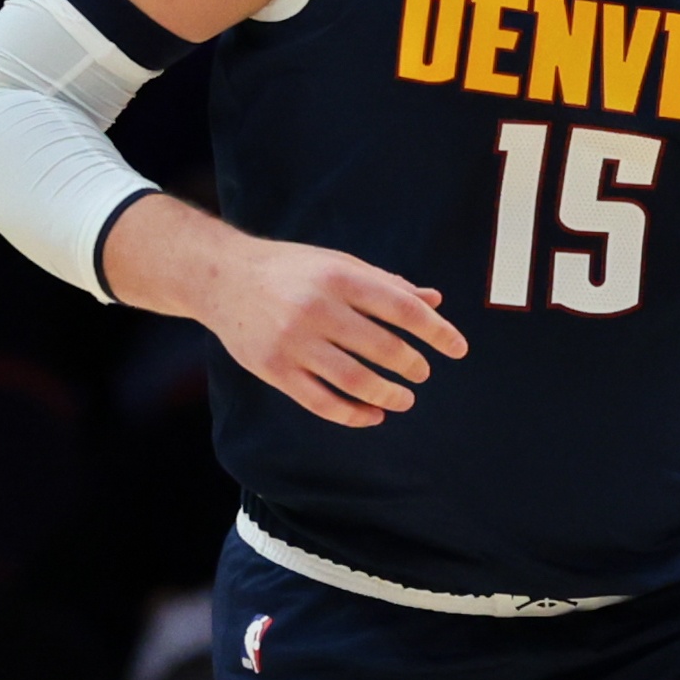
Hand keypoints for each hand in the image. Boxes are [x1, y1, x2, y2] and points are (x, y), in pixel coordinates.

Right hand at [195, 230, 466, 430]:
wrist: (222, 279)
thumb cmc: (290, 269)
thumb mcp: (338, 264)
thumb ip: (385, 284)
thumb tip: (434, 300)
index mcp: (339, 277)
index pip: (402, 308)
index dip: (436, 331)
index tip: (457, 348)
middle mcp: (317, 309)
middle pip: (383, 348)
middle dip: (412, 366)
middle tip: (423, 373)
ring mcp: (294, 342)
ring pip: (355, 381)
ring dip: (388, 396)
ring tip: (404, 399)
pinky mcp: (275, 369)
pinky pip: (322, 402)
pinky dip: (352, 414)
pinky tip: (371, 415)